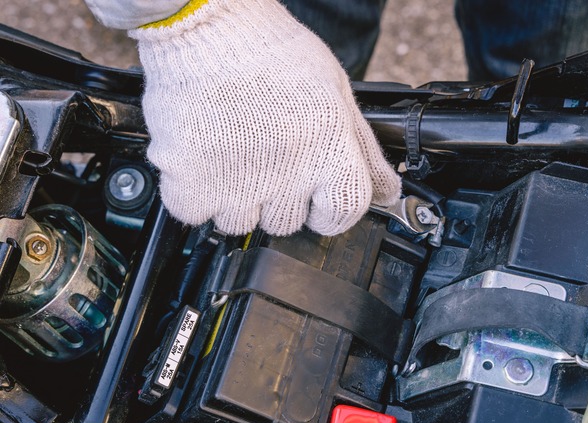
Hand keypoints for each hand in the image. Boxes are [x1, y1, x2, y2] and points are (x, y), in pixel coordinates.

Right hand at [128, 0, 400, 235]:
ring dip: (235, 200)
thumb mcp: (335, 94)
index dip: (330, 212)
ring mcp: (237, 185)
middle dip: (278, 199)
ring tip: (231, 155)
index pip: (342, 216)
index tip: (317, 202)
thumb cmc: (271, 51)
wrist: (206, 23)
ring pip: (240, 225)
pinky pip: (196, 215)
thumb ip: (364, 151)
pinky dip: (196, 195)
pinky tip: (203, 160)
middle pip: (287, 224)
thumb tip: (388, 193)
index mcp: (329, 155)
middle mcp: (287, 177)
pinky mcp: (190, 183)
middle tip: (265, 159)